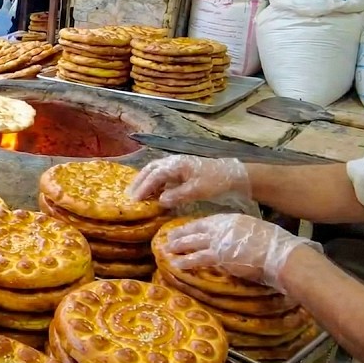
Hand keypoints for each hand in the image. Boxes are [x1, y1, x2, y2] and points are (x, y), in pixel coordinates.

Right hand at [128, 156, 251, 208]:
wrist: (233, 175)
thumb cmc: (216, 182)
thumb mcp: (197, 191)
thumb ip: (177, 195)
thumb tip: (159, 201)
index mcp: (176, 164)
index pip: (154, 175)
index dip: (143, 188)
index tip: (134, 200)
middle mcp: (174, 161)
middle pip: (150, 169)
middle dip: (139, 181)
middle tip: (130, 195)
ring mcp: (177, 164)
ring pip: (155, 170)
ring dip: (145, 180)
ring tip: (138, 193)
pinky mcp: (181, 169)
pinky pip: (162, 173)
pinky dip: (154, 181)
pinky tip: (154, 192)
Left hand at [163, 213, 316, 290]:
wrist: (279, 253)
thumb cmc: (272, 243)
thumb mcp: (253, 229)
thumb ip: (238, 232)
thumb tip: (232, 239)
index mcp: (230, 220)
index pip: (206, 222)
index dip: (193, 226)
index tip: (184, 228)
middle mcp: (221, 228)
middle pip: (195, 229)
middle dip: (180, 233)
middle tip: (168, 237)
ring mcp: (219, 241)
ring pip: (192, 242)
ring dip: (178, 246)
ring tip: (167, 250)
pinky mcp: (219, 256)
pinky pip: (198, 259)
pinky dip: (186, 261)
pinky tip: (177, 264)